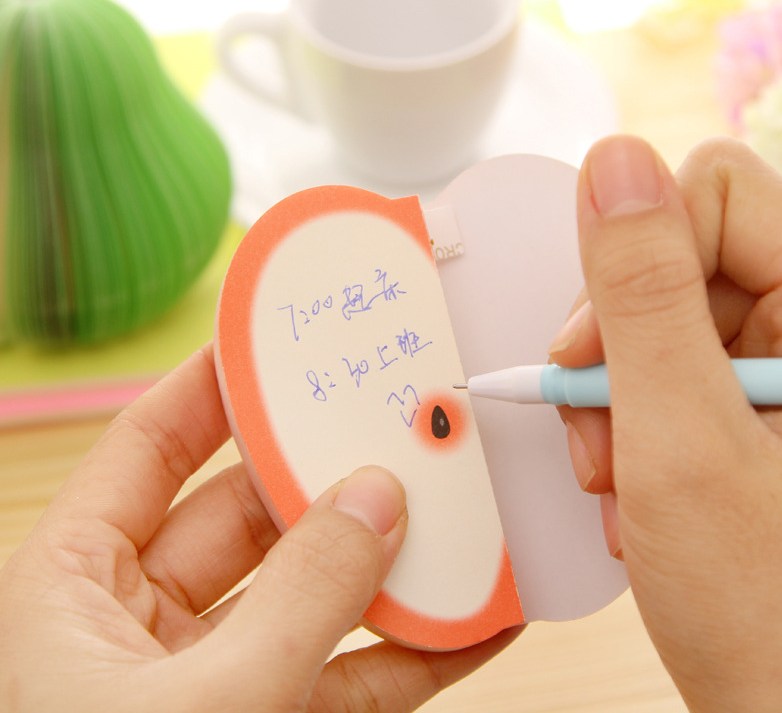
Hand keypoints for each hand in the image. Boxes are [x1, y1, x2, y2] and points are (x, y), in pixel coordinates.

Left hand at [0, 344, 519, 711]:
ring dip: (387, 562)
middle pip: (250, 511)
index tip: (286, 338)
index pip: (152, 443)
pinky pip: (347, 676)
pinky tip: (477, 618)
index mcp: (72, 583)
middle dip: (329, 473)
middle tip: (401, 425)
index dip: (217, 385)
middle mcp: (138, 620)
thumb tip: (378, 500)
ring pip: (311, 593)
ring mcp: (210, 681)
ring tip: (462, 512)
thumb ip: (300, 602)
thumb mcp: (201, 711)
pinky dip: (410, 651)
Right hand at [552, 135, 781, 711]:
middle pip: (680, 258)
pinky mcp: (757, 403)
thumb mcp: (682, 439)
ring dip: (617, 398)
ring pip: (661, 319)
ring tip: (624, 481)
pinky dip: (633, 424)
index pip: (713, 193)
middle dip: (615, 348)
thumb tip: (613, 159)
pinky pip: (670, 370)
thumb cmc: (772, 613)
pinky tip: (640, 488)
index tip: (590, 353)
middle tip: (606, 437)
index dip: (633, 259)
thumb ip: (642, 294)